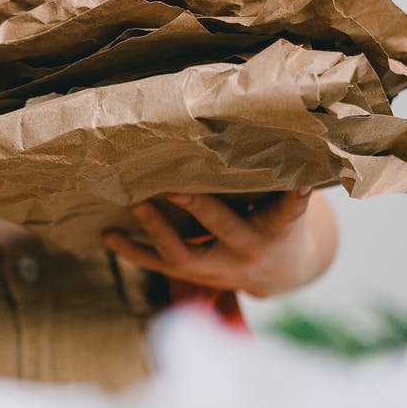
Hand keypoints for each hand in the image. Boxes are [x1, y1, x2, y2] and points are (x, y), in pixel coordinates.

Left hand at [103, 189, 336, 297]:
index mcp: (276, 229)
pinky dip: (132, 252)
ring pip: (184, 257)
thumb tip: (266, 130)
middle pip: (223, 230)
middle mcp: (247, 251)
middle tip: (174, 186)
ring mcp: (219, 270)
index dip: (292, 198)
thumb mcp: (287, 203)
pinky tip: (107, 235)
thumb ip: (278, 181)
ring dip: (156, 231)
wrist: (280, 272)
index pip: (286, 212)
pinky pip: (159, 267)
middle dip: (199, 208)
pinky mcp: (195, 278)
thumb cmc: (279, 222)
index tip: (299, 183)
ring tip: (135, 204)